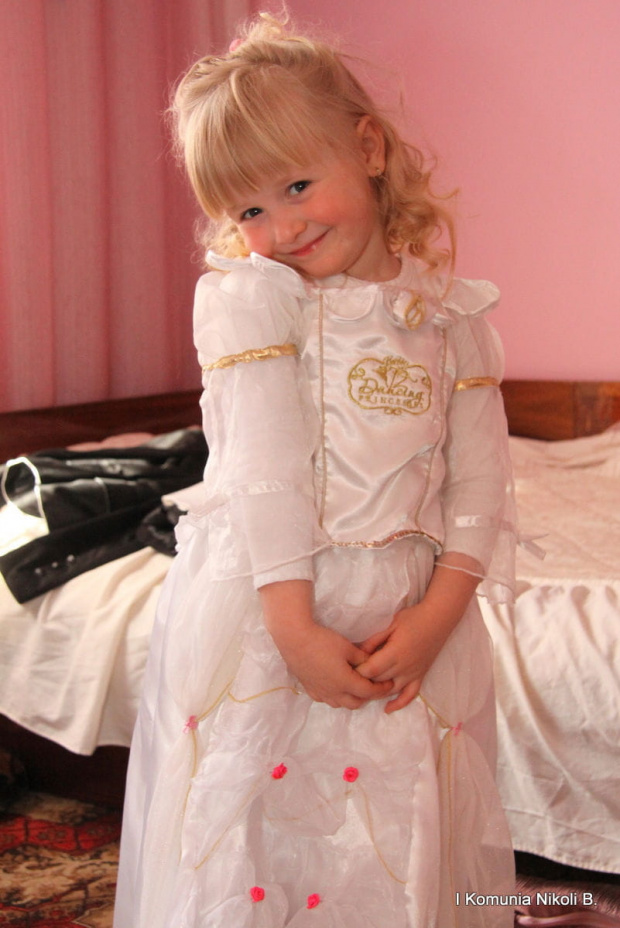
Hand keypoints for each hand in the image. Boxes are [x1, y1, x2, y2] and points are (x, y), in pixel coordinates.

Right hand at [275, 622, 392, 709]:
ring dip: (351, 698)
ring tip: (355, 686)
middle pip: (356, 703)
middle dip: (367, 696)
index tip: (390, 684)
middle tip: (374, 685)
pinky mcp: (309, 688)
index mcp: (346, 683)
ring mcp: (320, 692)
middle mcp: (334, 692)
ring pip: (340, 704)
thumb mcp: (348, 647)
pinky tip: (335, 686)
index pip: (369, 692)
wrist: (294, 639)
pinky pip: (326, 700)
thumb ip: (363, 659)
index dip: (381, 689)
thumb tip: (373, 664)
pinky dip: (335, 697)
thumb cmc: (323, 641)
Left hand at [356, 554, 480, 713]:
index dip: (357, 671)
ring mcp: (413, 673)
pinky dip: (399, 704)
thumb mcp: (390, 624)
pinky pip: (410, 695)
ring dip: (377, 691)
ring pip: (391, 690)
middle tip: (350, 678)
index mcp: (395, 653)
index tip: (347, 668)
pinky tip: (387, 709)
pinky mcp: (420, 675)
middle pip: (378, 681)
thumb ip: (374, 640)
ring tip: (363, 690)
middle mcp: (404, 667)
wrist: (438, 619)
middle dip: (363, 681)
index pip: (371, 669)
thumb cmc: (413, 618)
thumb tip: (358, 653)